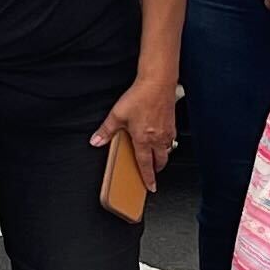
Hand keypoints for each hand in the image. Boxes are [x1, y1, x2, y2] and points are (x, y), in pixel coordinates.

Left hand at [92, 71, 178, 189]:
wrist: (158, 82)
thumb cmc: (140, 97)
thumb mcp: (117, 114)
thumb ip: (106, 130)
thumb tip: (96, 140)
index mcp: (143, 139)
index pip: (145, 165)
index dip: (148, 178)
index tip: (150, 187)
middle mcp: (158, 138)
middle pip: (160, 161)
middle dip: (157, 169)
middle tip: (152, 172)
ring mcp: (167, 131)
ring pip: (167, 151)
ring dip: (162, 156)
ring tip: (156, 157)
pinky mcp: (172, 123)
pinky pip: (171, 140)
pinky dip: (166, 143)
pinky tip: (161, 138)